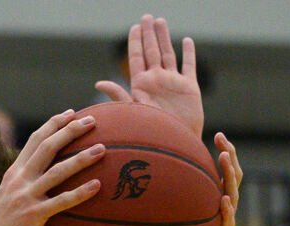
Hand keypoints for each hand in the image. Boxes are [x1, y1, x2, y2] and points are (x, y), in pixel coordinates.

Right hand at [0, 110, 104, 225]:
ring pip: (58, 170)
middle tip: (92, 121)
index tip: (71, 114)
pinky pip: (62, 201)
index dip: (54, 124)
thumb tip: (40, 186)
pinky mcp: (33, 216)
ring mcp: (25, 197)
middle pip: (48, 146)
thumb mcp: (6, 203)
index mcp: (13, 174)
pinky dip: (80, 192)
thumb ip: (21, 190)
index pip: (35, 140)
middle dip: (71, 130)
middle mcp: (19, 180)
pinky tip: (97, 186)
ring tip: (102, 149)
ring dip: (82, 158)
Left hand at [95, 14, 202, 137]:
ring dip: (164, 38)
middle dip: (149, 34)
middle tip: (146, 17)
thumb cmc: (151, 133)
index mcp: (142, 85)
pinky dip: (189, 53)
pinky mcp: (190, 88)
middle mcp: (157, 81)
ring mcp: (173, 83)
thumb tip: (99, 83)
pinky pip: (189, 66)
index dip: (135, 42)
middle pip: (152, 51)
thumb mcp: (133, 112)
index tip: (134, 27)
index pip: (137, 57)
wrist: (175, 145)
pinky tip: (187, 41)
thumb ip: (119, 95)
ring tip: (160, 22)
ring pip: (168, 54)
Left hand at [173, 134, 240, 225]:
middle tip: (222, 137)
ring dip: (230, 176)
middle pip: (233, 178)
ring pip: (233, 196)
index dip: (223, 153)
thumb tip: (140, 188)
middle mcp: (222, 212)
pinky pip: (227, 224)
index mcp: (213, 205)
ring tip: (225, 157)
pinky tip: (223, 200)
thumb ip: (165, 207)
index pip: (223, 174)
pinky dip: (227, 212)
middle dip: (230, 155)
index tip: (217, 133)